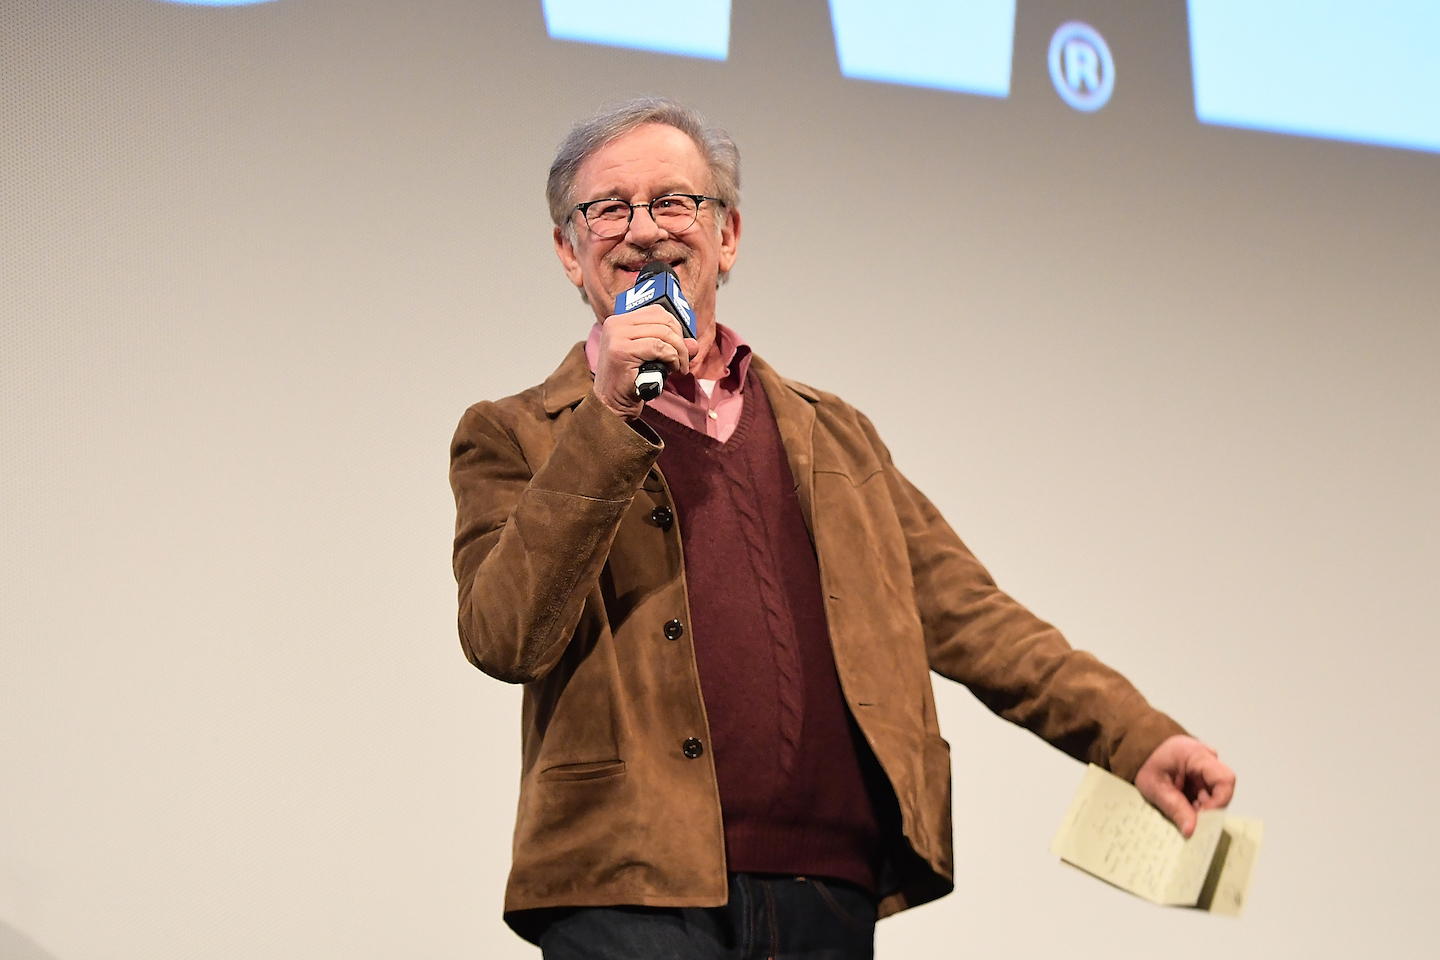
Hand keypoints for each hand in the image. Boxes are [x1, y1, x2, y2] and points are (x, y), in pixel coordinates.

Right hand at [592, 304, 697, 419]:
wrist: (611, 405)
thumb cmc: (630, 381)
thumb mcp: (653, 358)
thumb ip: (671, 346)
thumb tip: (693, 343)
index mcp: (619, 321)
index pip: (657, 311)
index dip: (676, 327)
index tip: (681, 346)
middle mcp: (615, 324)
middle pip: (662, 321)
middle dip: (680, 341)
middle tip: (683, 360)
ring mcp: (616, 336)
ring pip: (663, 333)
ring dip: (678, 352)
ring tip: (679, 367)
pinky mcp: (621, 351)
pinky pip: (658, 347)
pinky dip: (671, 358)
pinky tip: (672, 369)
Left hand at [1134, 735, 1235, 837]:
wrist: (1142, 752)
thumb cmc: (1146, 764)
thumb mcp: (1155, 787)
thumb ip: (1175, 808)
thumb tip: (1191, 831)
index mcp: (1197, 754)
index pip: (1225, 779)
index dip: (1219, 802)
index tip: (1202, 816)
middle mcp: (1208, 758)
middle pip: (1221, 790)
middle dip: (1206, 809)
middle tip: (1188, 820)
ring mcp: (1208, 767)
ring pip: (1215, 795)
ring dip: (1200, 808)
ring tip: (1180, 811)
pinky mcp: (1205, 775)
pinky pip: (1208, 794)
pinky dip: (1197, 805)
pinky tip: (1182, 807)